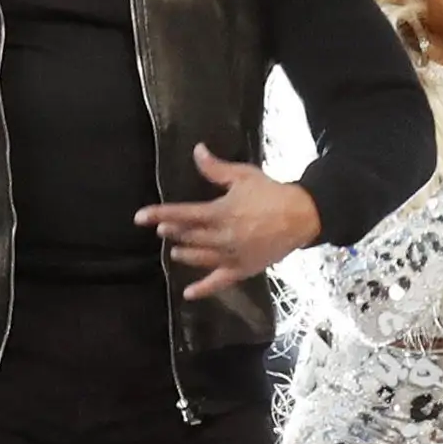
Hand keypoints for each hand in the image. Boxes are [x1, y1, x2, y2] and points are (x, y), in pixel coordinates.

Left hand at [134, 143, 321, 302]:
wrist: (301, 215)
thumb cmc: (271, 193)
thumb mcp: (243, 176)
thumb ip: (216, 168)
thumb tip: (197, 150)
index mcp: (221, 212)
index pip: (184, 214)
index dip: (160, 214)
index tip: (140, 217)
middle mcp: (224, 236)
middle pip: (191, 236)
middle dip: (173, 232)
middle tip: (161, 231)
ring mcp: (233, 255)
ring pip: (201, 257)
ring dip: (186, 254)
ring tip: (175, 252)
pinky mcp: (243, 268)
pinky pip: (220, 281)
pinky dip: (204, 289)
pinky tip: (188, 293)